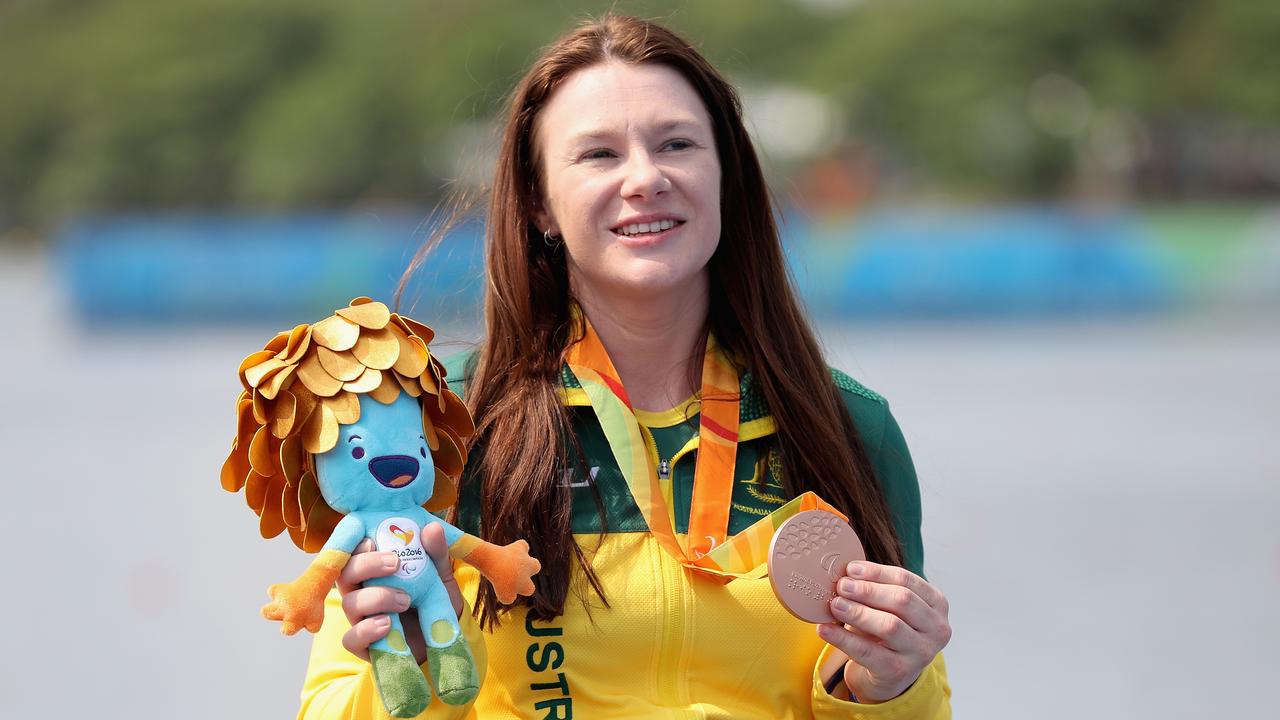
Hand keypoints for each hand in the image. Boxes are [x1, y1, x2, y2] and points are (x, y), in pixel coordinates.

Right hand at [337, 524, 462, 663]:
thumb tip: (432, 528)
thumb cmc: (435, 600)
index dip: (355, 545)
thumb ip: (435, 553)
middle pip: (344, 574)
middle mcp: (361, 591)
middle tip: (395, 563)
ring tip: (405, 600)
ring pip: (349, 603)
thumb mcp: (441, 574)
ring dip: (376, 598)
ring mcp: (360, 619)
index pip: (353, 552)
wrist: (446, 638)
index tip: (371, 540)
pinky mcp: (364, 645)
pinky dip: (367, 630)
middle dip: (366, 565)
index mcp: (373, 570)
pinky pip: (351, 639)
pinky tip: (388, 624)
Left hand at [818, 561, 951, 703]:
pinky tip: (824, 629)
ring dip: (858, 612)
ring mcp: (921, 653)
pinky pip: (867, 652)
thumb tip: (844, 573)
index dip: (876, 572)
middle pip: (902, 601)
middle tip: (841, 585)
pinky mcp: (899, 672)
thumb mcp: (887, 606)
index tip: (850, 568)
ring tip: (834, 604)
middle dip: (868, 591)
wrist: (889, 673)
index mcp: (937, 604)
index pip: (906, 580)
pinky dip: (843, 639)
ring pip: (889, 626)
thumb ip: (874, 588)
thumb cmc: (887, 629)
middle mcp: (937, 629)